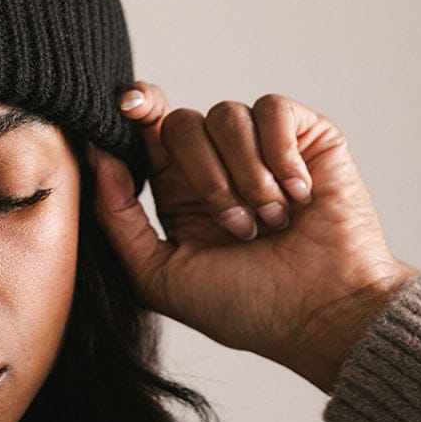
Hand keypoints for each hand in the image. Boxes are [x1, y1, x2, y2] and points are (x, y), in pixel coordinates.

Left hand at [89, 84, 420, 391]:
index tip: (129, 107)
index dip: (136, 110)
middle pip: (181, 123)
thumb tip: (97, 154)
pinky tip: (299, 195)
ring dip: (248, 178)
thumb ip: (117, 218)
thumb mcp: (159, 275)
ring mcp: (262, 148)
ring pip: (226, 115)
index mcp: (179, 192)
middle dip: (205, 178)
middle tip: (238, 228)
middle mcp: (218, 165)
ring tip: (272, 223)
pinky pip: (273, 109)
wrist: (322, 314)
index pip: (148, 131)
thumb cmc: (247, 307)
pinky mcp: (307, 136)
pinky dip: (281, 155)